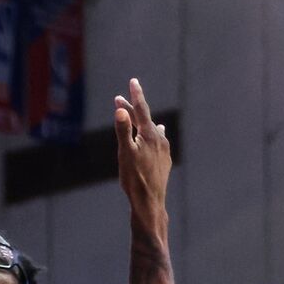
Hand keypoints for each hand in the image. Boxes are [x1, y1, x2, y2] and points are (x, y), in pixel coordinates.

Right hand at [114, 79, 170, 216]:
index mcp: (149, 135)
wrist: (150, 202)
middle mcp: (159, 139)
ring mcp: (163, 150)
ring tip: (139, 117)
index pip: (141, 109)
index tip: (133, 81)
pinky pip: (158, 142)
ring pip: (152, 130)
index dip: (135, 94)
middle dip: (131, 109)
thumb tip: (121, 110)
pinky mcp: (164, 161)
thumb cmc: (134, 178)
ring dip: (142, 123)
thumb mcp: (125, 153)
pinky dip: (151, 135)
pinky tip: (154, 139)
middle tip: (119, 100)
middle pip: (144, 119)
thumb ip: (123, 130)